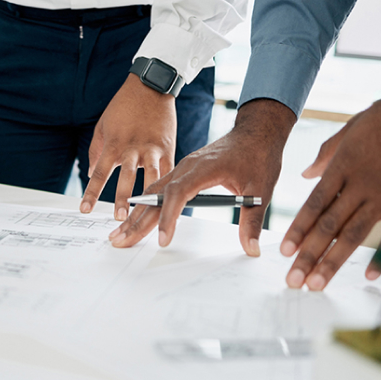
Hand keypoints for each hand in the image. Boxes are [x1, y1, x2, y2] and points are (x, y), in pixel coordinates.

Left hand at [80, 74, 175, 220]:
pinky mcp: (168, 148)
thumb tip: (90, 173)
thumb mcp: (102, 126)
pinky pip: (169, 171)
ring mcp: (152, 149)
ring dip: (147, 197)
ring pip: (150, 177)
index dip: (92, 193)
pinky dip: (168, 186)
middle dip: (122, 199)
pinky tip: (168, 201)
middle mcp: (132, 148)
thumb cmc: (123, 106)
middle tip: (118, 218)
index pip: (99, 173)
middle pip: (126, 178)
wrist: (150, 87)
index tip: (85, 209)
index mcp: (114, 144)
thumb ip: (96, 151)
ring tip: (146, 214)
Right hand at [110, 99, 294, 252]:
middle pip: (156, 196)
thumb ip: (252, 221)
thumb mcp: (260, 189)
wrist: (257, 131)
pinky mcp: (183, 172)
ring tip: (120, 233)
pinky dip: (145, 204)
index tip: (164, 239)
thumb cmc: (258, 155)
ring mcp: (182, 168)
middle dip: (137, 220)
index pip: (178, 194)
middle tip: (120, 240)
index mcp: (203, 169)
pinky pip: (159, 189)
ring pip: (152, 193)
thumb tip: (252, 248)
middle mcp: (187, 167)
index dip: (169, 218)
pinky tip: (135, 216)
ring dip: (135, 214)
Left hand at [281, 69, 380, 290]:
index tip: (284, 251)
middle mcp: (360, 186)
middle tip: (293, 279)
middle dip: (308, 256)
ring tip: (316, 283)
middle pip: (329, 227)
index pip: (314, 206)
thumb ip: (325, 156)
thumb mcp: (348, 130)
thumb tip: (306, 174)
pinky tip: (368, 275)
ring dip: (333, 262)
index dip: (298, 231)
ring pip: (354, 236)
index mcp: (342, 168)